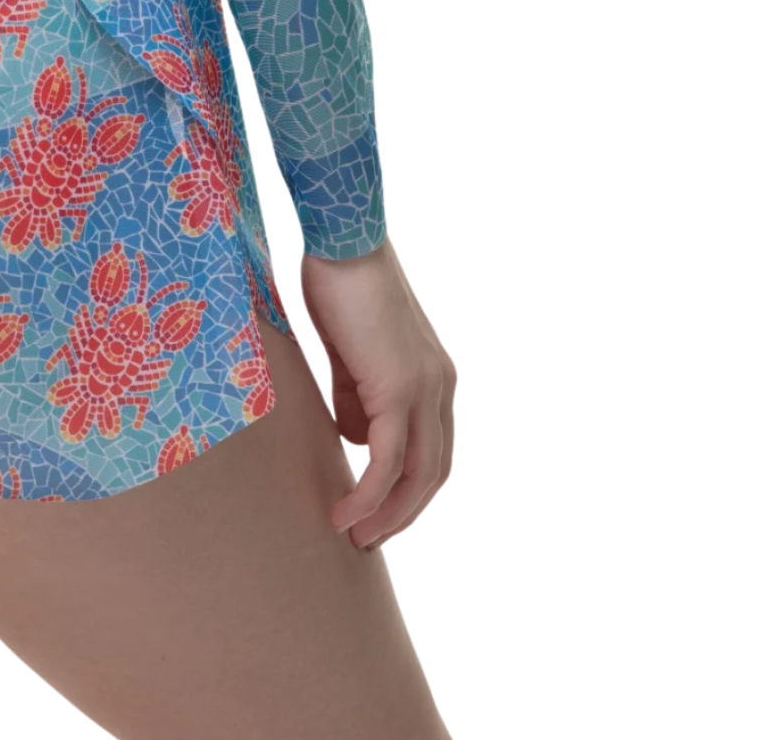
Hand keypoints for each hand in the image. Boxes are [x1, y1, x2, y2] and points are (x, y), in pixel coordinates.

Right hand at [299, 237, 454, 548]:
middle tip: (366, 540)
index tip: (375, 514)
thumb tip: (353, 434)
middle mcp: (440, 387)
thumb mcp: (349, 349)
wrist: (342, 239)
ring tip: (354, 536)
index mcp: (433, 376)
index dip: (407, 489)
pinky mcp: (398, 388)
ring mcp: (425, 388)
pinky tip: (347, 511)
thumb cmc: (338, 281)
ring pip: (418, 475)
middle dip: (402, 514)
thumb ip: (356, 392)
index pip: (432, 450)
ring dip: (388, 515)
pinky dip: (370, 493)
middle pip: (434, 473)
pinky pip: (388, 459)